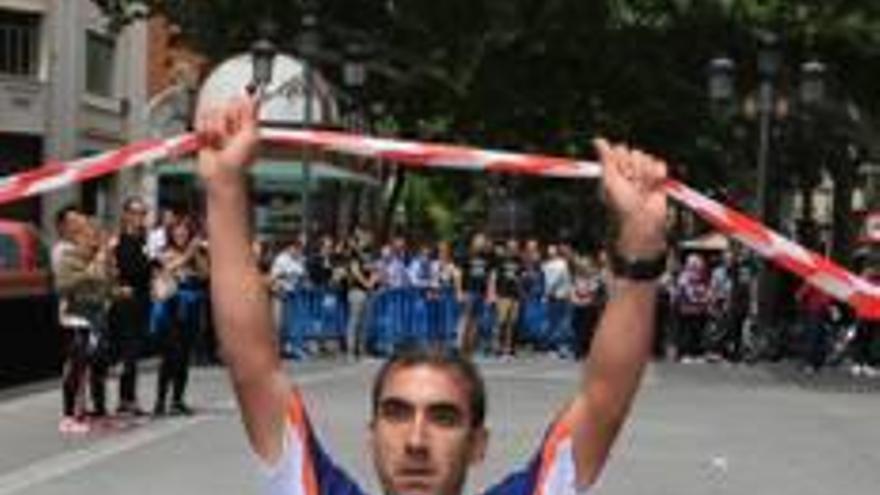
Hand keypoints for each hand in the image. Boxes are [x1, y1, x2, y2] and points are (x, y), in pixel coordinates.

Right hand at [196, 96, 259, 186]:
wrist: (222, 173)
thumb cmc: (240, 159)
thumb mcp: (251, 134)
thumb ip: (251, 114)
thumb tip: (253, 97)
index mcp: (245, 124)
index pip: (239, 103)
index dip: (237, 110)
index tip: (237, 122)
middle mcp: (231, 125)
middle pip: (224, 106)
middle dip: (225, 121)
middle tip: (228, 137)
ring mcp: (217, 128)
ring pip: (212, 113)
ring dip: (215, 129)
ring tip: (218, 142)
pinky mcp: (203, 133)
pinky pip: (200, 121)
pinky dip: (204, 132)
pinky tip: (209, 141)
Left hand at [595, 139, 667, 257]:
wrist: (642, 221)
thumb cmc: (621, 204)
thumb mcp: (609, 180)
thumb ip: (606, 158)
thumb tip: (596, 139)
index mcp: (613, 169)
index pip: (619, 149)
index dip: (621, 160)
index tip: (621, 175)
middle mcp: (627, 169)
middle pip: (634, 152)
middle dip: (633, 169)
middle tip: (632, 185)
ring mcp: (643, 173)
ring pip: (647, 158)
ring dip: (645, 175)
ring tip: (642, 190)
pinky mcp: (657, 178)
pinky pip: (659, 164)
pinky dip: (657, 175)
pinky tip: (653, 187)